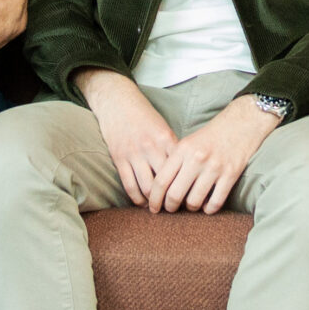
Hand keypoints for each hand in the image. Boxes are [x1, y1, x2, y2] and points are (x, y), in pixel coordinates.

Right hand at [80, 71, 179, 206]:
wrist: (117, 101)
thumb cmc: (144, 115)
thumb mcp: (163, 128)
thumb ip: (173, 148)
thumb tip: (186, 171)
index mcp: (166, 138)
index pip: (181, 168)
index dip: (187, 185)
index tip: (191, 195)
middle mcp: (151, 147)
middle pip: (167, 182)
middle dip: (172, 198)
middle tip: (176, 208)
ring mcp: (134, 154)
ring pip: (148, 187)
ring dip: (155, 202)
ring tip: (160, 208)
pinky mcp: (119, 158)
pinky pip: (129, 185)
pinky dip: (137, 199)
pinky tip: (143, 203)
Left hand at [151, 96, 279, 213]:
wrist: (242, 123)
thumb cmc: (212, 135)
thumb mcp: (188, 142)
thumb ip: (175, 162)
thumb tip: (161, 188)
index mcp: (183, 149)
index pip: (161, 180)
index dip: (154, 198)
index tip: (153, 207)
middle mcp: (197, 158)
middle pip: (175, 194)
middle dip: (169, 207)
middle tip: (170, 209)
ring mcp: (214, 167)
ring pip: (194, 202)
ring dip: (190, 208)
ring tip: (190, 205)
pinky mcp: (231, 174)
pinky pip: (215, 202)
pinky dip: (209, 209)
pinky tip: (207, 206)